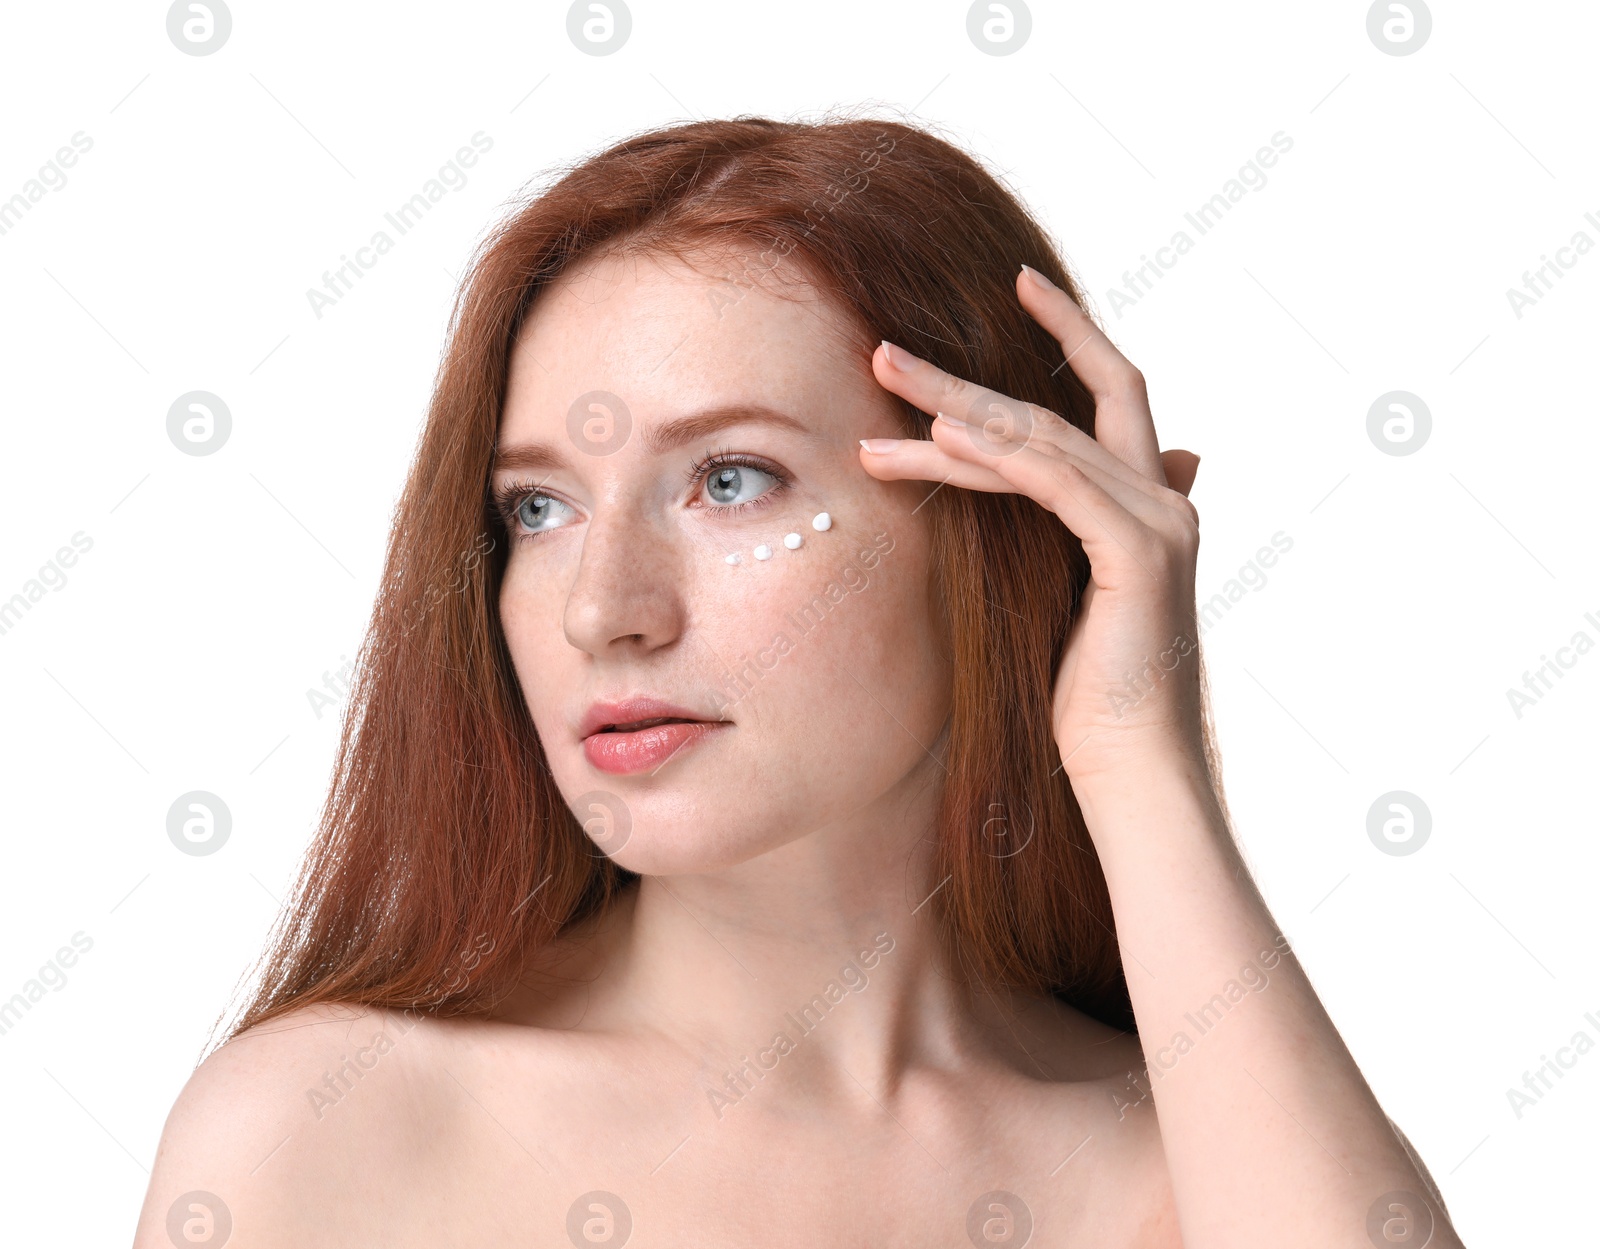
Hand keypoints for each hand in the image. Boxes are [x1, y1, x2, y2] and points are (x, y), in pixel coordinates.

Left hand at [862, 263, 1203, 790]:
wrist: (1130, 772)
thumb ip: (1059, 536)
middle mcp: (1162, 498)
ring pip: (1043, 436)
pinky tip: (934, 439)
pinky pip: (1053, 482)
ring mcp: (1158, 520)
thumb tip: (1050, 502)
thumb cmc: (1089, 702)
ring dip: (953, 405)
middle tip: (888, 347)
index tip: (1017, 283)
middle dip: (977, 367)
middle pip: (1065, 400)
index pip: (1111, 393)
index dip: (1071, 333)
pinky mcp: (1139, 551)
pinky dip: (993, 457)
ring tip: (881, 379)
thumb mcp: (1063, 599)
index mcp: (1148, 503)